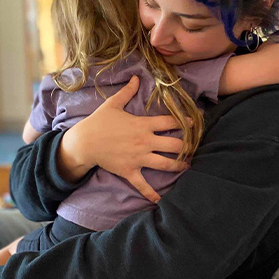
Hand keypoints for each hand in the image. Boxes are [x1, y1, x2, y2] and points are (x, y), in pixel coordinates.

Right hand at [59, 76, 188, 202]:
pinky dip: (152, 194)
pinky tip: (161, 201)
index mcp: (143, 125)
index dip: (185, 121)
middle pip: (175, 145)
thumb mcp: (113, 104)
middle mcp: (145, 142)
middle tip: (194, 147)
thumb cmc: (98, 122)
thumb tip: (136, 77)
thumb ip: (127, 91)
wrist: (84, 142)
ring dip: (179, 166)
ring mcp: (138, 158)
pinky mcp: (130, 171)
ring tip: (188, 166)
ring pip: (166, 164)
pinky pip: (143, 185)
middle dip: (187, 146)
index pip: (170, 122)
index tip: (194, 123)